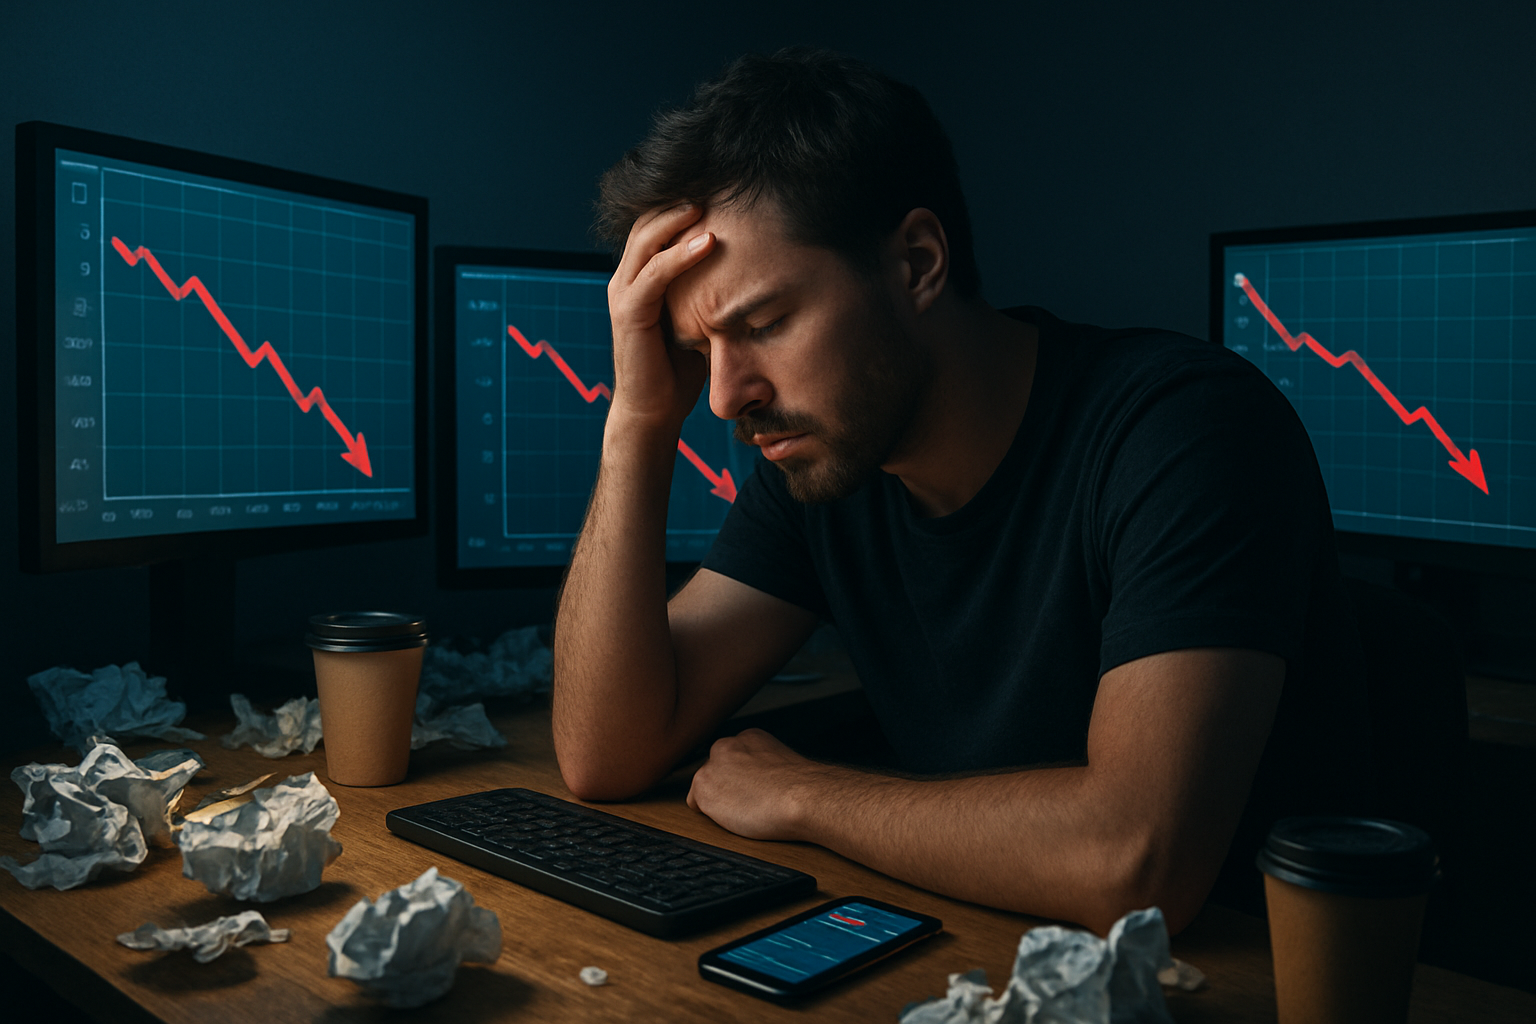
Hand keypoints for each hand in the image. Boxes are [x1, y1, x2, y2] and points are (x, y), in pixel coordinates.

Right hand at [606, 203, 716, 433]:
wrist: (654, 412)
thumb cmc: (680, 370)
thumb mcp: (700, 321)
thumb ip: (712, 293)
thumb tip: (755, 273)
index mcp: (641, 278)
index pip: (656, 226)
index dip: (680, 205)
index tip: (719, 189)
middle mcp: (626, 279)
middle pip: (647, 222)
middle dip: (678, 200)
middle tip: (715, 183)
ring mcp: (624, 294)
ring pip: (646, 240)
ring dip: (677, 218)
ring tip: (709, 202)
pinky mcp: (629, 313)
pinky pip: (654, 274)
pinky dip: (680, 256)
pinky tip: (708, 243)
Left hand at [686, 728, 848, 841]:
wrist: (803, 796)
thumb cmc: (801, 788)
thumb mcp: (781, 764)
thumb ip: (762, 765)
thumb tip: (760, 781)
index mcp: (748, 737)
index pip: (730, 759)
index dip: (740, 780)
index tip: (753, 790)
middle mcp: (726, 745)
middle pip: (714, 772)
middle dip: (725, 787)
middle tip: (750, 802)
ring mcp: (712, 765)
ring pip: (705, 788)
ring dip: (718, 801)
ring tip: (746, 810)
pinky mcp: (703, 786)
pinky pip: (697, 805)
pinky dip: (710, 815)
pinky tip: (735, 815)